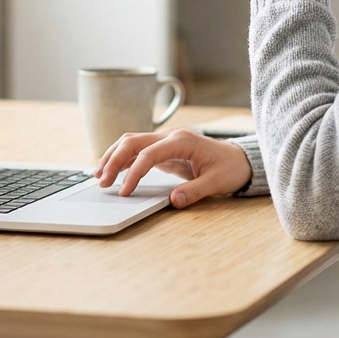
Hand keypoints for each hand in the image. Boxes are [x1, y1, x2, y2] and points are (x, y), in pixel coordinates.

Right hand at [94, 128, 251, 207]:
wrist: (239, 160)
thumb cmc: (229, 169)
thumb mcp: (216, 183)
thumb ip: (195, 191)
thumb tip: (174, 201)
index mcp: (182, 141)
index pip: (148, 154)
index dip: (133, 172)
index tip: (123, 191)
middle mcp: (170, 136)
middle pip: (133, 141)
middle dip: (114, 160)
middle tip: (101, 182)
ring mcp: (165, 141)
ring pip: (131, 142)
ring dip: (113, 156)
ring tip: (99, 176)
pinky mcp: (163, 149)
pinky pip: (137, 150)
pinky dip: (122, 158)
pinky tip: (112, 170)